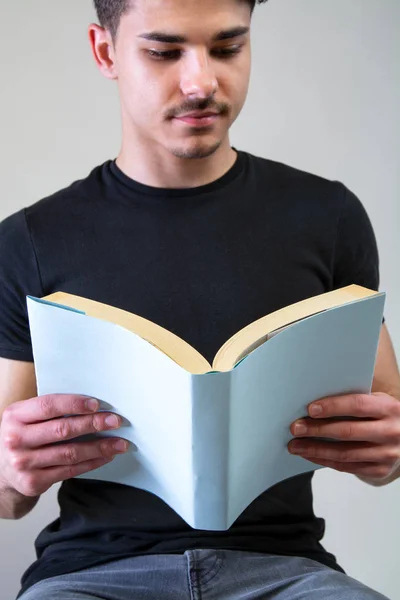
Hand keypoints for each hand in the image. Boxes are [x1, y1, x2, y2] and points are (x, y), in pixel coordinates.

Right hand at [0, 394, 128, 496]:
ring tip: (119, 443)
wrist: (0, 469)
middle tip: (115, 421)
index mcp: (15, 416)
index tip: (97, 405)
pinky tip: (105, 456)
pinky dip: (91, 463)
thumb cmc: (21, 435)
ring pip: (70, 453)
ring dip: (99, 447)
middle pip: (63, 430)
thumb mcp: (25, 417)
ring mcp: (24, 463)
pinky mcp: (33, 482)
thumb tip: (92, 405)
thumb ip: (50, 410)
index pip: (49, 406)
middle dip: (93, 424)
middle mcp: (16, 439)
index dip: (75, 404)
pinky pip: (70, 470)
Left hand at [288, 392, 399, 481]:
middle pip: (347, 432)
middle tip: (295, 428)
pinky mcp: (380, 470)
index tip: (310, 409)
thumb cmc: (382, 415)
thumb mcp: (376, 401)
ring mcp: (386, 454)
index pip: (357, 405)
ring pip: (344, 453)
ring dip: (315, 450)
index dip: (332, 407)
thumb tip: (314, 404)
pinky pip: (346, 467)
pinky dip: (325, 460)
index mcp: (389, 409)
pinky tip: (310, 454)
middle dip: (317, 430)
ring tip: (295, 445)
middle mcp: (391, 432)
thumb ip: (353, 401)